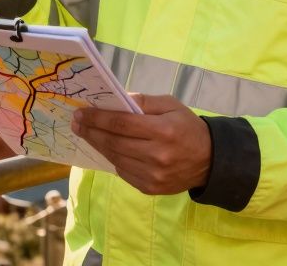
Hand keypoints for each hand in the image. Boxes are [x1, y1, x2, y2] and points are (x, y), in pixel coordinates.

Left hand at [72, 94, 211, 194]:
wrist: (209, 161)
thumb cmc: (187, 127)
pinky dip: (112, 158)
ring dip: (97, 145)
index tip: (81, 113)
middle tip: (76, 123)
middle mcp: (157, 155)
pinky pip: (123, 171)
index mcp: (163, 131)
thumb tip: (118, 99)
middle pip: (114, 142)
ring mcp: (153, 175)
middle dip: (91, 131)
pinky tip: (106, 148)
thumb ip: (145, 101)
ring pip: (115, 158)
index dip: (97, 118)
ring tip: (86, 133)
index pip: (121, 124)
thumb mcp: (171, 105)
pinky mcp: (150, 188)